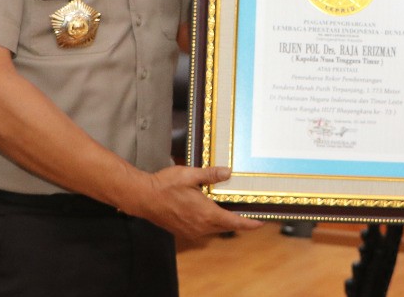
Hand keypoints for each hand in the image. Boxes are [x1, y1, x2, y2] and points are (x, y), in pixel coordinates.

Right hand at [124, 165, 262, 238]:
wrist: (143, 197)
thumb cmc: (165, 186)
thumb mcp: (190, 175)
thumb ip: (211, 175)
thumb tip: (228, 172)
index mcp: (206, 214)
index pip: (234, 222)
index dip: (249, 223)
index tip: (261, 222)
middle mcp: (201, 226)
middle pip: (226, 227)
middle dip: (238, 222)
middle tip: (248, 214)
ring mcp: (191, 230)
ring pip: (214, 229)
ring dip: (223, 222)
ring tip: (230, 212)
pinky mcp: (183, 230)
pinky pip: (203, 229)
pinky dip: (210, 223)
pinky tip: (208, 212)